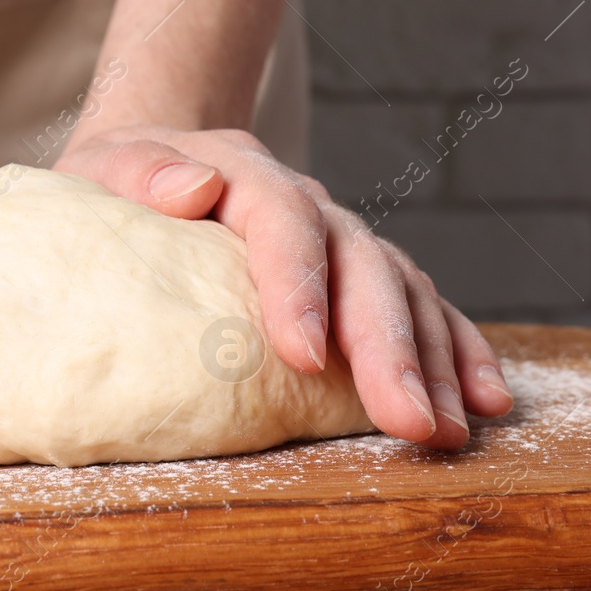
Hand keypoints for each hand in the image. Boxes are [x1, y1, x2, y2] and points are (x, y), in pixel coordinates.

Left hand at [55, 126, 512, 448]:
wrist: (151, 160)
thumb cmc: (116, 182)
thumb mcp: (107, 165)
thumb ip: (142, 173)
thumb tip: (192, 185)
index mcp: (246, 173)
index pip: (282, 221)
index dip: (298, 284)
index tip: (303, 353)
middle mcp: (308, 204)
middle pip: (361, 265)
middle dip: (387, 347)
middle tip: (408, 419)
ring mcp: (342, 238)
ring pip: (403, 291)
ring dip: (432, 361)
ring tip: (449, 430)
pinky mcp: (360, 273)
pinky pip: (422, 307)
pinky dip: (457, 351)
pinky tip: (482, 400)